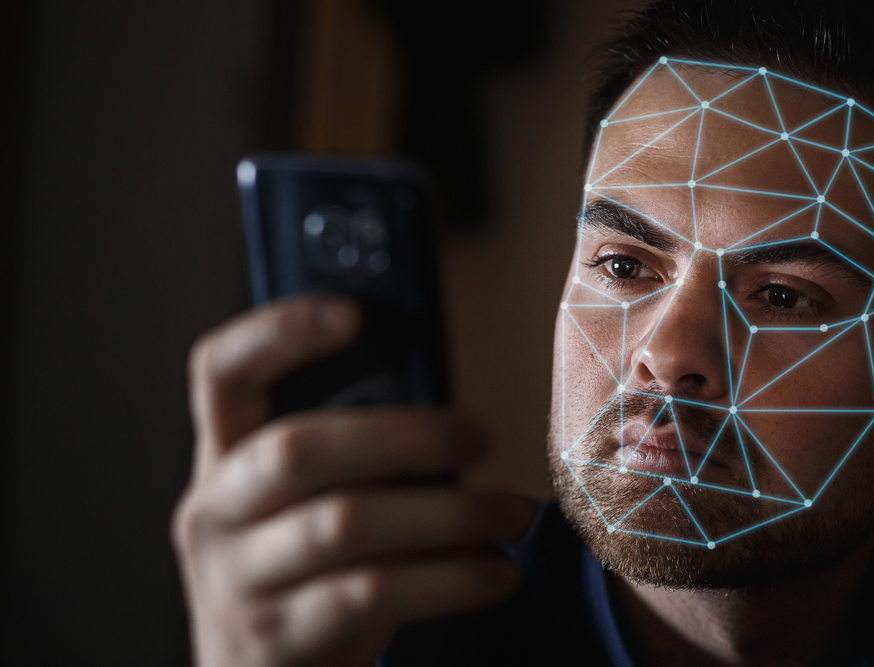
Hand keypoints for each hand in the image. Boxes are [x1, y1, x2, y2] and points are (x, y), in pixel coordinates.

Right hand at [172, 298, 535, 666]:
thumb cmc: (304, 577)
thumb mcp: (300, 510)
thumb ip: (346, 461)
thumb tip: (452, 426)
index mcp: (223, 463)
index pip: (219, 375)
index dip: (275, 333)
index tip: (351, 315)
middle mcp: (214, 514)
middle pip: (298, 449)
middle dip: (407, 435)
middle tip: (484, 434)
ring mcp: (239, 580)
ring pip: (346, 522)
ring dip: (449, 513)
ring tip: (513, 516)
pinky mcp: (281, 638)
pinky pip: (374, 592)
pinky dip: (450, 579)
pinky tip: (495, 575)